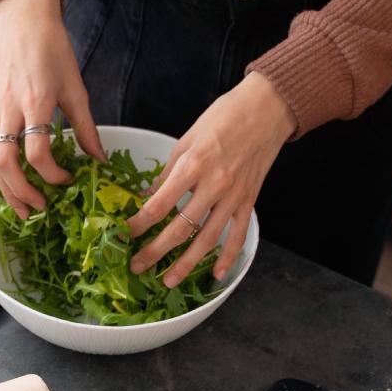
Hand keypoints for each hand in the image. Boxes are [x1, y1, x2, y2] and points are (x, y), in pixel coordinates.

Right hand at [0, 0, 105, 216]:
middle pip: (4, 164)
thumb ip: (86, 127)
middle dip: (21, 192)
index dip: (53, 175)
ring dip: (7, 189)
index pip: (37, 153)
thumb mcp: (76, 87)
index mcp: (35, 103)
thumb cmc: (52, 49)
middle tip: (40, 209)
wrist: (22, 21)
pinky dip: (3, 172)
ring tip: (25, 209)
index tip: (70, 181)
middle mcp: (10, 111)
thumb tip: (99, 160)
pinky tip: (17, 183)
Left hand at [126, 72, 296, 284]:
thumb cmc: (225, 117)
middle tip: (137, 266)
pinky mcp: (249, 201)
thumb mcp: (187, 138)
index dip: (139, 225)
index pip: (159, 205)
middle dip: (155, 252)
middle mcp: (213, 185)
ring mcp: (233, 196)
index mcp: (192, 166)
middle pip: (179, 229)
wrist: (267, 109)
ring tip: (168, 280)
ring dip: (186, 263)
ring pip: (207, 239)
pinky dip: (227, 257)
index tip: (124, 236)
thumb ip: (168, 172)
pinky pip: (237, 235)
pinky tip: (216, 273)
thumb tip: (149, 196)